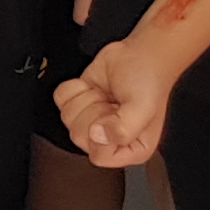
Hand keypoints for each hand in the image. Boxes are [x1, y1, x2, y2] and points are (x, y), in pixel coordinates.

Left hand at [55, 36, 173, 167]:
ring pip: (68, 118)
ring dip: (86, 98)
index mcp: (132, 149)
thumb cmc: (149, 79)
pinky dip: (75, 88)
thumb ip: (123, 129)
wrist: (141, 53)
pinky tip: (94, 86)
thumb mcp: (143, 106)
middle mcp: (110, 140)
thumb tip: (97, 135)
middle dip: (93, 111)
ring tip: (106, 94)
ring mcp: (92, 122)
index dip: (101, 133)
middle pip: (78, 136)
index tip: (114, 114)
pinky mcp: (79, 104)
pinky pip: (60, 100)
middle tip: (112, 101)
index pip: (100, 156)